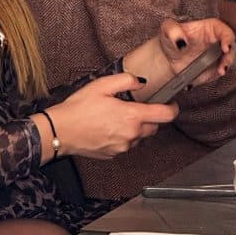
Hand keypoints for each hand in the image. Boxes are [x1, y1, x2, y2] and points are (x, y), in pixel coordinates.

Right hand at [47, 72, 177, 161]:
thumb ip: (125, 80)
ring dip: (135, 127)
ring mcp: (124, 146)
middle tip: (135, 106)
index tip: (172, 104)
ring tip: (115, 116)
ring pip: (140, 137)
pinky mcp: (115, 154)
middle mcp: (131, 134)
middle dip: (150, 117)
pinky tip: (107, 127)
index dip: (173, 108)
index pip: (165, 115)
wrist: (62, 130)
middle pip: (154, 127)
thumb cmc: (79, 108)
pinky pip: (127, 144)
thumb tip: (140, 82)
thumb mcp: (101, 85)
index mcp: (131, 116)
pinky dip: (123, 135)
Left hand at [124, 16, 235, 96]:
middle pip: (231, 45)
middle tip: (224, 62)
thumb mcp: (168, 29)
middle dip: (231, 54)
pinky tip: (217, 73)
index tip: (225, 46)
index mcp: (209, 28)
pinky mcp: (216, 68)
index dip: (227, 37)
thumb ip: (173, 31)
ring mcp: (217, 55)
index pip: (223, 29)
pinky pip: (222, 71)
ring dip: (227, 65)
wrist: (169, 59)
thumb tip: (182, 41)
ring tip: (220, 70)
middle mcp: (216, 41)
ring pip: (229, 59)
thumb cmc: (171, 40)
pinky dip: (221, 73)